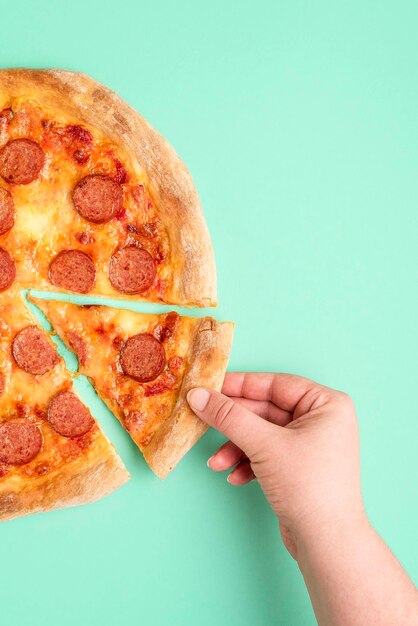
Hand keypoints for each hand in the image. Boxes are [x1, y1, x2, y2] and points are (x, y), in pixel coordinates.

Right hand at [187, 372, 364, 558]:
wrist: (327, 543)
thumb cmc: (308, 486)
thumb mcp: (264, 444)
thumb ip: (229, 417)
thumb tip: (199, 395)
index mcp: (326, 403)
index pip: (276, 384)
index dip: (240, 385)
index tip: (210, 386)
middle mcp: (321, 420)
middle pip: (266, 410)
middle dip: (234, 424)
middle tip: (203, 419)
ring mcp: (311, 445)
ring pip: (263, 435)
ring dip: (237, 447)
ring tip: (217, 463)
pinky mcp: (300, 468)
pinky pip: (268, 455)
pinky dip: (249, 463)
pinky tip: (235, 477)